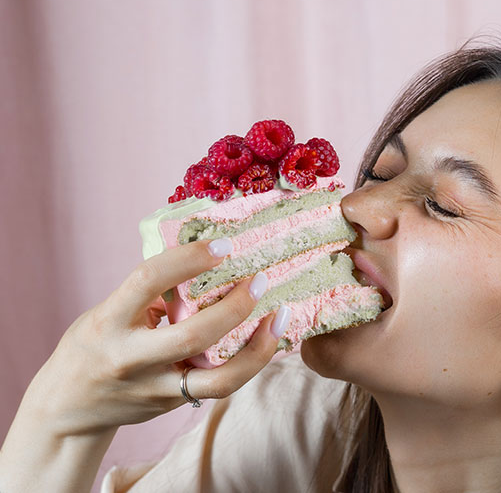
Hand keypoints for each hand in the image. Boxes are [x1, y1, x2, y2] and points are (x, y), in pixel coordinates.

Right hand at [21, 239, 285, 437]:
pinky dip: (248, 363)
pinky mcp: (173, 404)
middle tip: (259, 281)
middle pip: (193, 336)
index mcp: (109, 321)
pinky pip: (219, 386)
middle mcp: (132, 359)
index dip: (189, 259)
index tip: (223, 245)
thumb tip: (200, 262)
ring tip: (279, 318)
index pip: (149, 280)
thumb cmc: (92, 346)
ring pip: (218, 380)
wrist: (69, 408)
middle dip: (235, 307)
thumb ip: (149, 293)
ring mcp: (155, 388)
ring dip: (257, 349)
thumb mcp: (108, 311)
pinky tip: (265, 340)